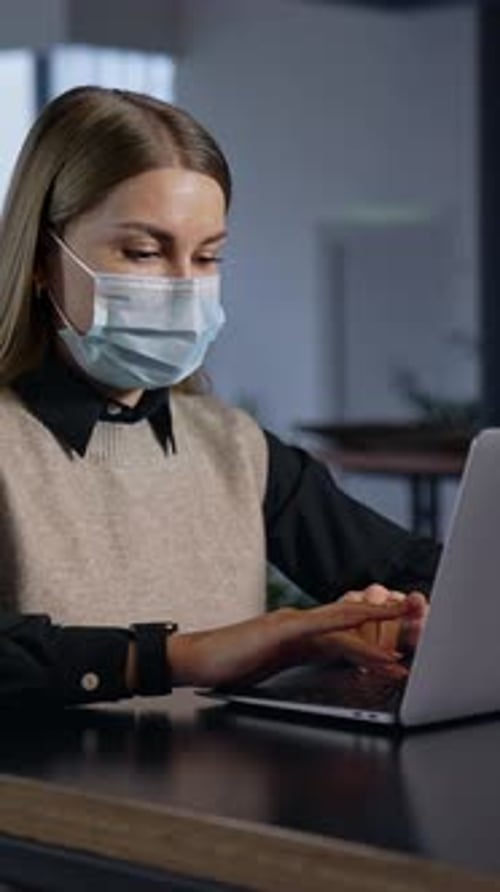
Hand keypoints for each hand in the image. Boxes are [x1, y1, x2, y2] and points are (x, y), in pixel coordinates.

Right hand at [166, 597, 421, 688]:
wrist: (193, 659)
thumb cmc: (226, 668)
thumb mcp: (269, 673)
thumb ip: (295, 674)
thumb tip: (319, 691)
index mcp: (298, 639)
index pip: (344, 639)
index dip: (373, 643)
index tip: (399, 652)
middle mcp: (299, 625)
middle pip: (350, 626)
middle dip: (384, 630)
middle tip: (416, 632)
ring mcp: (290, 624)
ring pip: (342, 622)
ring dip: (375, 627)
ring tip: (404, 631)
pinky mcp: (280, 628)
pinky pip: (320, 623)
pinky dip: (345, 621)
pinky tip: (364, 621)